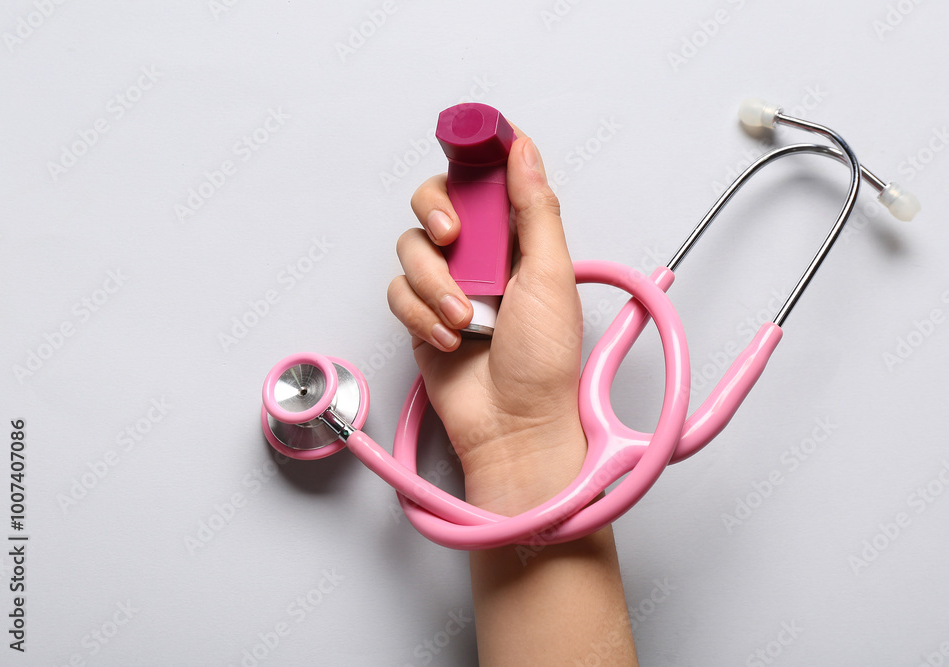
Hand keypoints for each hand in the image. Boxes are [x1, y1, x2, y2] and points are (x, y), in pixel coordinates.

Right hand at [387, 127, 586, 514]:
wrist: (512, 426)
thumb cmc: (544, 363)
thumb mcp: (551, 276)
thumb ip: (535, 209)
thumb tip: (524, 151)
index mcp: (520, 239)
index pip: (491, 177)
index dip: (475, 154)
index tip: (463, 143)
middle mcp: (482, 255)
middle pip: (437, 199)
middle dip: (437, 213)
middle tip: (453, 236)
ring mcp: (448, 284)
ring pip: (412, 247)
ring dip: (434, 283)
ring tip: (465, 318)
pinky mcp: (420, 314)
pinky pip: (398, 291)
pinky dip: (419, 314)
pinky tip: (448, 338)